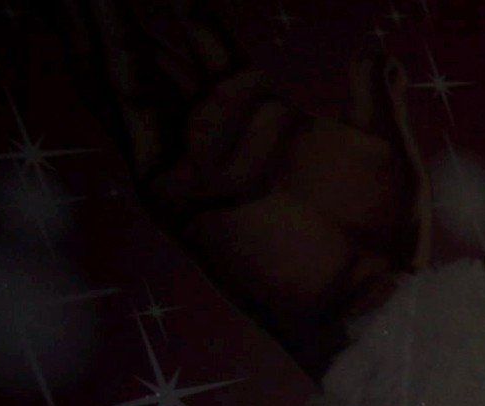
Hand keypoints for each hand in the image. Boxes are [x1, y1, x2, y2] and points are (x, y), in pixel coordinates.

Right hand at [55, 1, 430, 379]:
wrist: (369, 299)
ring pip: (129, 90)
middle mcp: (221, 143)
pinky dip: (113, 79)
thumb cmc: (384, 240)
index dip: (193, 21)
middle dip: (117, 25)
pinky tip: (99, 35)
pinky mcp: (176, 197)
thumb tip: (380, 55)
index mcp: (267, 124)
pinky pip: (135, 129)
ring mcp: (194, 168)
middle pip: (155, 70)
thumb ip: (374, 99)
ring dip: (99, 38)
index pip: (215, 58)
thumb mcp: (385, 151)